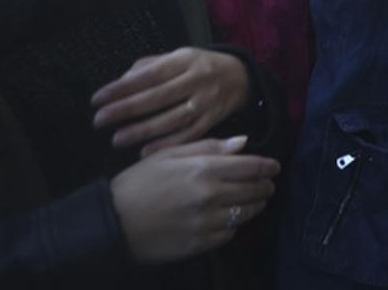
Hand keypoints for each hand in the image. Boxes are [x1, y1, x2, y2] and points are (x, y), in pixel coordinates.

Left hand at [92, 48, 248, 155]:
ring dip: (144, 130)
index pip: (149, 74)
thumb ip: (149, 67)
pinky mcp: (214, 120)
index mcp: (186, 60)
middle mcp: (198, 80)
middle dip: (126, 109)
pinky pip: (189, 135)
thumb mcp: (178, 57)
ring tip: (117, 139)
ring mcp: (207, 101)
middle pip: (159, 97)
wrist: (242, 78)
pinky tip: (145, 152)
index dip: (122, 87)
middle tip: (99, 120)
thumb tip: (121, 82)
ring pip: (173, 118)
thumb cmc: (200, 67)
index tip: (97, 99)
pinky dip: (167, 144)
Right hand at [111, 135, 279, 263]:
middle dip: (265, 186)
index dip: (268, 166)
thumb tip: (244, 142)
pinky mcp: (199, 244)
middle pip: (253, 190)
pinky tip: (229, 219)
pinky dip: (233, 226)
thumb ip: (209, 147)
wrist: (112, 222)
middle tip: (267, 185)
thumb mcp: (169, 155)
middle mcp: (210, 195)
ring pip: (246, 213)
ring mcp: (206, 222)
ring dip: (255, 206)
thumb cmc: (139, 183)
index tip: (275, 167)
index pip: (251, 167)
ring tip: (255, 201)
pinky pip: (229, 234)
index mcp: (204, 169)